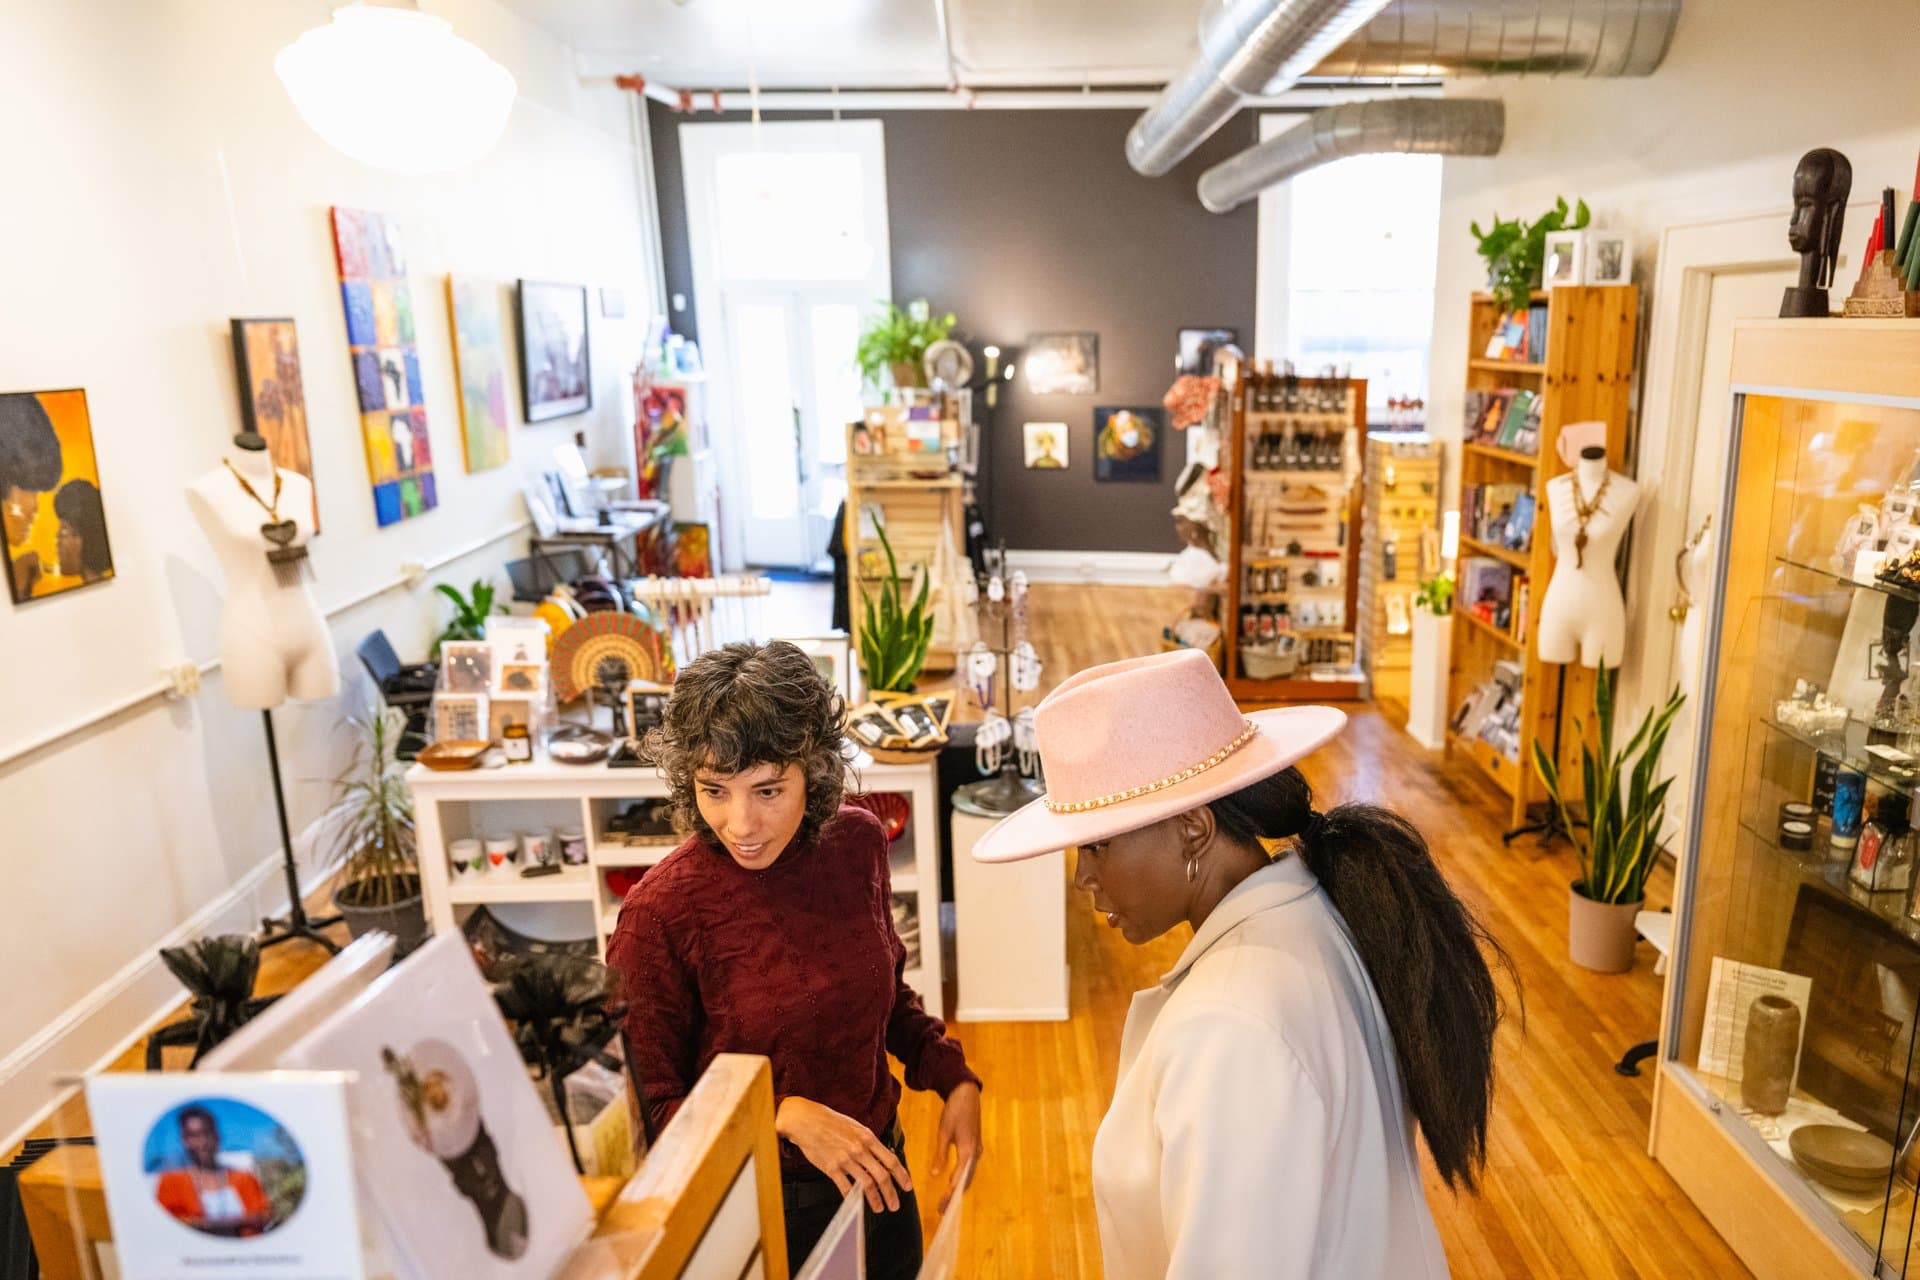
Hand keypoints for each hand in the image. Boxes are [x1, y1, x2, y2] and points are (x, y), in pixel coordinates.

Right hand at [776, 1097, 911, 1213]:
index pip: (891, 1160)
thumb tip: (882, 1158)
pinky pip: (845, 1187)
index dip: (901, 1175)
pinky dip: (852, 1199)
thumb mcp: (856, 1127)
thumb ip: (869, 1142)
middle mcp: (859, 1149)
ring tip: (879, 1208)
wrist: (807, 1121)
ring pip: (866, 1184)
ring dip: (875, 1200)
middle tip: (895, 1205)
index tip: (907, 1186)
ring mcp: (845, 1159)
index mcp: (868, 1138)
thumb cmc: (832, 1123)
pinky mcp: (831, 1168)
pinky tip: (856, 1206)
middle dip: (891, 1193)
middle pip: (882, 1176)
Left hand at [931, 1082, 982, 1211]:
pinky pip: (969, 1168)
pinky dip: (961, 1179)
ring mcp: (977, 1150)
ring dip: (958, 1190)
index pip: (959, 1180)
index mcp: (968, 1151)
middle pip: (966, 1182)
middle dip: (955, 1197)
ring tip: (946, 1201)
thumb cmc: (954, 1111)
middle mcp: (975, 1154)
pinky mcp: (975, 1147)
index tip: (942, 1207)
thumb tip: (934, 1175)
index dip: (950, 1195)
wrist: (967, 1094)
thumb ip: (940, 1155)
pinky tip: (952, 1184)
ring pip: (968, 1176)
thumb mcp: (944, 1132)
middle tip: (942, 1210)